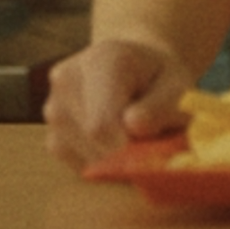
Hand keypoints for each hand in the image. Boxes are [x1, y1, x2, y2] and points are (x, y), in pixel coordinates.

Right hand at [42, 38, 193, 170]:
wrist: (136, 73)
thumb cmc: (160, 81)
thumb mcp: (178, 86)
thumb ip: (162, 106)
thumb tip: (133, 126)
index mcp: (102, 60)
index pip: (101, 123)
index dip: (127, 148)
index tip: (151, 150)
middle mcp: (67, 81)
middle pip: (94, 142)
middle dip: (127, 153)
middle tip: (151, 137)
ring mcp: (53, 109)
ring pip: (86, 160)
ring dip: (116, 160)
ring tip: (132, 133)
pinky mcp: (52, 137)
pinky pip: (80, 167)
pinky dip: (103, 164)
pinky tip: (116, 140)